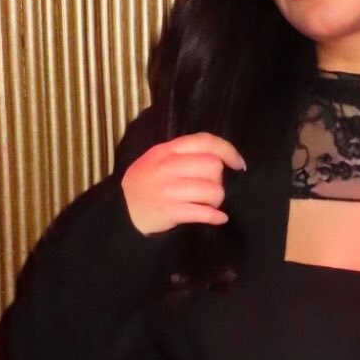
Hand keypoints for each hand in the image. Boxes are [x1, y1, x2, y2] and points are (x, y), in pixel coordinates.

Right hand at [120, 132, 245, 235]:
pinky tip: (218, 218)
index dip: (228, 151)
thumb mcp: (156, 158)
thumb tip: (218, 155)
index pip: (205, 142)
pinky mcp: (171, 212)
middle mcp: (168, 167)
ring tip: (208, 203)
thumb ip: (183, 152)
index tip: (238, 163)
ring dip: (216, 200)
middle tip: (210, 186)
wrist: (121, 211)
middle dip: (218, 179)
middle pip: (213, 167)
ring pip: (213, 191)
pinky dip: (215, 216)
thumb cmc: (145, 182)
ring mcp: (169, 190)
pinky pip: (204, 213)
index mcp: (167, 150)